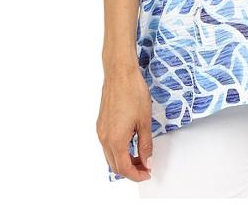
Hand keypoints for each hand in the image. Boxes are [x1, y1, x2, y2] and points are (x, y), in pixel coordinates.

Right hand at [96, 66, 153, 181]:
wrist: (120, 73)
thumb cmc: (133, 92)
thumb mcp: (145, 121)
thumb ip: (146, 145)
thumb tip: (146, 161)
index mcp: (115, 140)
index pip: (124, 168)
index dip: (137, 175)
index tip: (147, 173)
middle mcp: (104, 138)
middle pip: (115, 166)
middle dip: (130, 170)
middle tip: (145, 167)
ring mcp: (100, 130)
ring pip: (110, 156)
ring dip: (123, 161)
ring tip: (139, 156)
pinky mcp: (101, 123)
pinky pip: (107, 145)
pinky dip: (118, 150)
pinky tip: (130, 143)